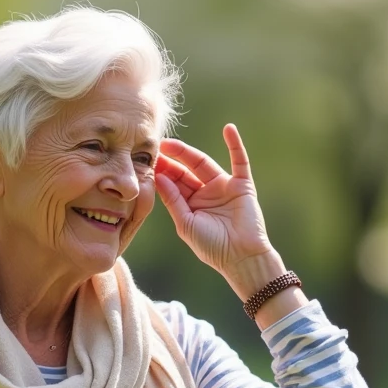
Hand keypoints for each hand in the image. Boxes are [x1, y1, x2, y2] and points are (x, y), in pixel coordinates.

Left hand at [156, 124, 275, 282]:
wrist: (241, 258)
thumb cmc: (213, 247)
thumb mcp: (186, 224)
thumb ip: (173, 201)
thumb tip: (159, 178)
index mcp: (190, 204)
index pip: (173, 184)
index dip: (161, 173)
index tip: (145, 163)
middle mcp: (205, 193)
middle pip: (185, 171)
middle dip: (170, 160)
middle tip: (154, 148)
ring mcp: (223, 187)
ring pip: (203, 164)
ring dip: (188, 153)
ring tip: (170, 143)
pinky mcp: (242, 185)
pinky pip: (239, 161)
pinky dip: (235, 144)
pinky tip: (228, 128)